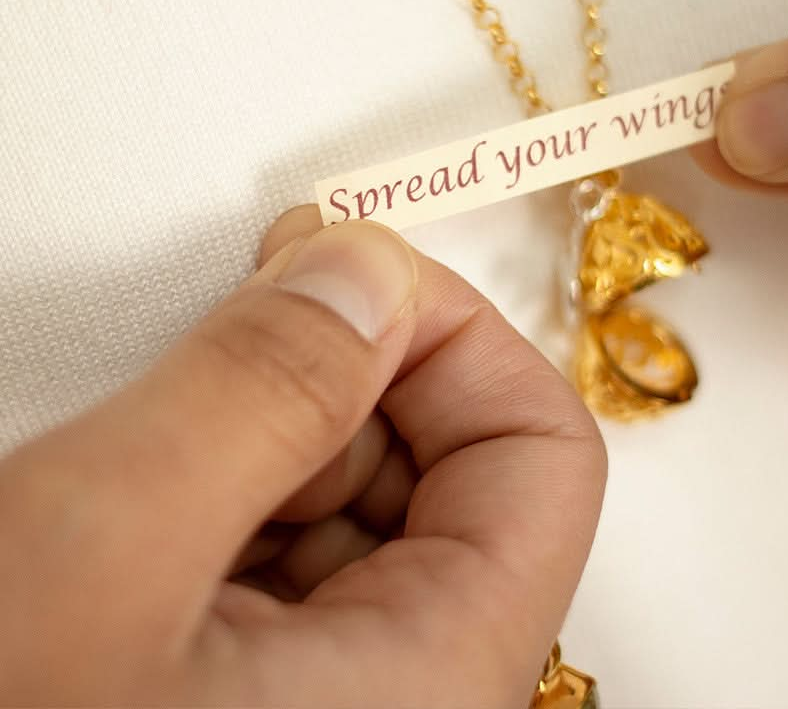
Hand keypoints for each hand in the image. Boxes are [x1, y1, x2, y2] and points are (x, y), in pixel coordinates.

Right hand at [0, 207, 605, 707]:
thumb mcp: (95, 563)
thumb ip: (257, 393)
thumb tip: (364, 272)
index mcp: (427, 690)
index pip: (541, 455)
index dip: (457, 338)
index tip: (351, 275)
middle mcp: (401, 702)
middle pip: (454, 468)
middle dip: (350, 376)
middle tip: (243, 322)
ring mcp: (323, 699)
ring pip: (360, 500)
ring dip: (273, 430)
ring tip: (157, 444)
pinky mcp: (247, 692)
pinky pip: (283, 549)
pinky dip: (226, 486)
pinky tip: (140, 501)